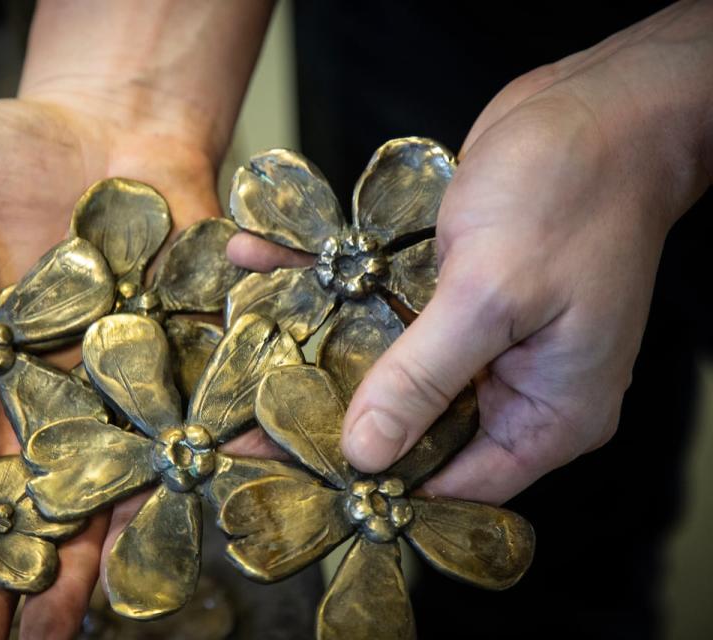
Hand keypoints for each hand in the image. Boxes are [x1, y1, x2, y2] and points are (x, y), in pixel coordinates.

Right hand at [0, 96, 220, 637]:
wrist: (110, 127)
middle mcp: (29, 401)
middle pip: (5, 504)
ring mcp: (102, 392)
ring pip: (86, 496)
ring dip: (72, 566)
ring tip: (57, 633)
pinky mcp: (171, 370)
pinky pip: (173, 440)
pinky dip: (175, 487)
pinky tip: (165, 545)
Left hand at [230, 0, 712, 504]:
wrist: (595, 104)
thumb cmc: (572, 196)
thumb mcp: (492, 297)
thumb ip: (424, 376)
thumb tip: (366, 451)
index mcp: (548, 412)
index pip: (456, 482)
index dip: (380, 485)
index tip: (301, 479)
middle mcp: (514, 383)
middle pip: (416, 427)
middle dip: (337, 417)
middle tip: (255, 419)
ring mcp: (483, 336)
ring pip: (391, 364)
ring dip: (321, 346)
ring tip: (246, 350)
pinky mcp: (453, 290)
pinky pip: (386, 303)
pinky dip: (331, 284)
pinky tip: (264, 262)